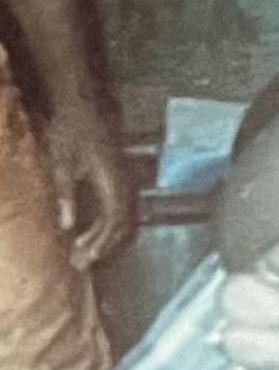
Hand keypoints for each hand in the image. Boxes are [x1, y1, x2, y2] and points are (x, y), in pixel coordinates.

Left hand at [43, 93, 132, 271]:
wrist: (82, 106)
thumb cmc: (70, 132)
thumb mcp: (62, 164)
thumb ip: (66, 196)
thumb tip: (68, 227)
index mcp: (112, 180)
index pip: (114, 218)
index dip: (101, 241)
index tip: (85, 257)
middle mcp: (125, 181)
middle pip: (124, 222)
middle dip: (103, 244)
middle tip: (81, 262)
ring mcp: (125, 178)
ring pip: (125, 216)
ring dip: (106, 236)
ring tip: (86, 252)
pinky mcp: (120, 176)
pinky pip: (122, 207)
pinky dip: (109, 225)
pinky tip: (93, 232)